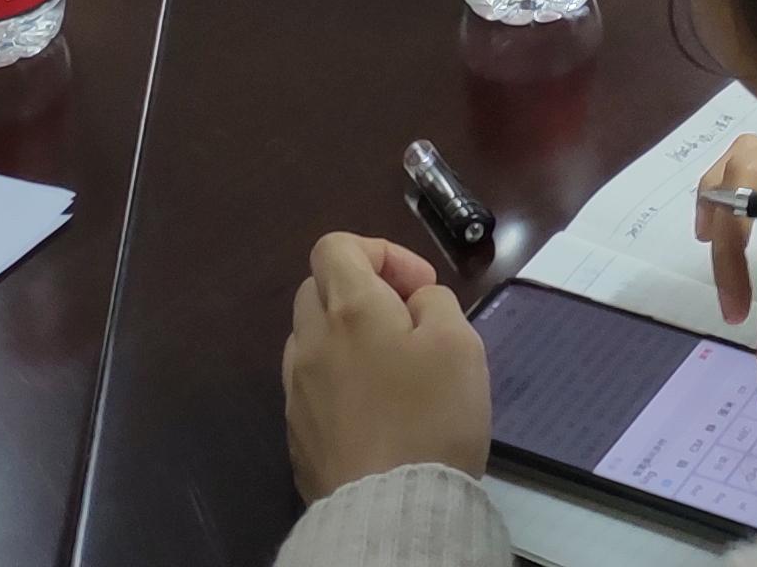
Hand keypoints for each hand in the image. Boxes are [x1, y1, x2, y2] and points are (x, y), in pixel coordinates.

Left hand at [283, 234, 487, 501]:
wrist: (392, 509)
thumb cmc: (432, 416)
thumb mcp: (459, 342)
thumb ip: (435, 303)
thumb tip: (413, 303)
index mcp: (348, 309)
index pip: (336, 246)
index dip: (381, 253)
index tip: (419, 289)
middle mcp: (310, 343)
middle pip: (318, 289)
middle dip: (362, 292)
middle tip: (408, 325)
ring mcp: (296, 392)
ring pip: (311, 339)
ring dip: (346, 338)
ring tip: (391, 371)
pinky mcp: (297, 435)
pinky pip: (311, 387)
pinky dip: (338, 383)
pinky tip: (375, 413)